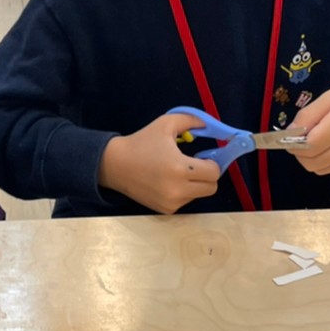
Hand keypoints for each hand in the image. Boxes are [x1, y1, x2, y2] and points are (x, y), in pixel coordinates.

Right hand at [99, 112, 220, 213]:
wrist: (115, 165)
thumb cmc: (142, 142)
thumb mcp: (165, 123)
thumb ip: (191, 120)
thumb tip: (209, 125)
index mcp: (179, 167)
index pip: (214, 172)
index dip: (212, 162)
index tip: (203, 156)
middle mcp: (177, 189)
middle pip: (211, 187)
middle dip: (207, 175)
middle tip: (196, 165)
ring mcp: (171, 202)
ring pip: (198, 195)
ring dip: (195, 184)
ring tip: (177, 172)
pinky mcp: (166, 210)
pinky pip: (185, 201)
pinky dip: (183, 192)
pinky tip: (168, 182)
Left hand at [291, 78, 329, 174]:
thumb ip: (310, 114)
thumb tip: (291, 132)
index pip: (308, 147)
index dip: (293, 143)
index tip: (290, 134)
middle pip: (312, 163)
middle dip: (299, 153)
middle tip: (301, 137)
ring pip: (321, 169)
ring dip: (311, 159)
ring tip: (316, 139)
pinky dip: (326, 160)